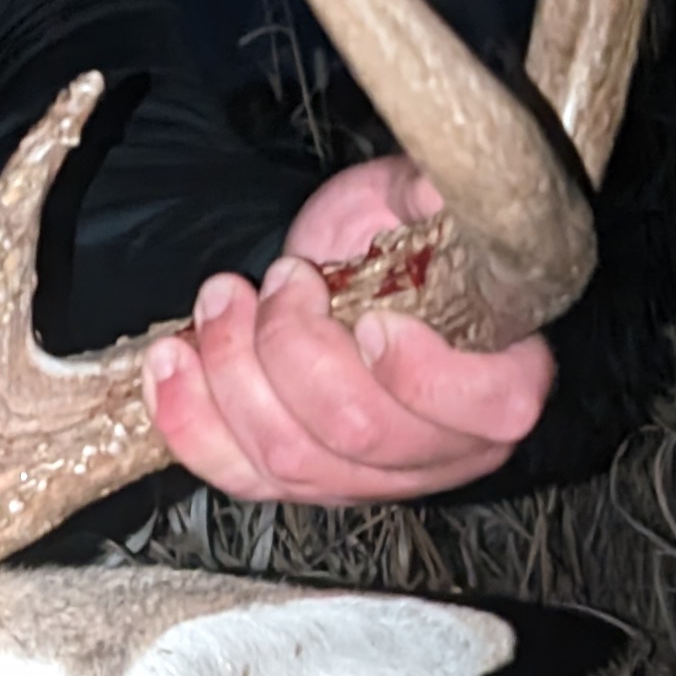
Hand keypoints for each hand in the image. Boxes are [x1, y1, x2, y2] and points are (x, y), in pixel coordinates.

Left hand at [144, 153, 551, 504]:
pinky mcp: (296, 481)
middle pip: (360, 433)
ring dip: (235, 371)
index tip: (373, 316)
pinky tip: (171, 361)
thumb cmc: (392, 233)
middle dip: (296, 348)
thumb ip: (431, 196)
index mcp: (503, 379)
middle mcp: (443, 447)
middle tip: (282, 278)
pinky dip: (189, 420)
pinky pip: (236, 476)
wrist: (341, 262)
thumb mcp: (418, 197)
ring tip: (220, 299)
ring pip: (289, 459)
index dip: (421, 373)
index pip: (488, 409)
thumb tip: (431, 193)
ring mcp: (366, 477)